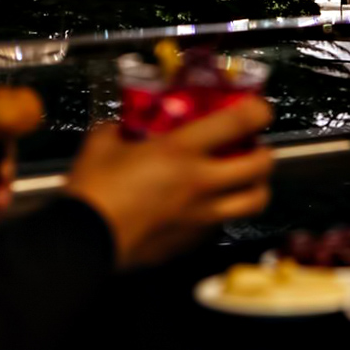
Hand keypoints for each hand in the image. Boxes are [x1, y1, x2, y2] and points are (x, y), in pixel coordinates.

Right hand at [65, 96, 275, 270]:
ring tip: (246, 181)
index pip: (238, 122)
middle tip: (256, 148)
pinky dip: (223, 212)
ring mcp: (201, 216)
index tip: (259, 109)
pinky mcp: (192, 241)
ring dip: (257, 187)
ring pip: (254, 202)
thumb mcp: (102, 143)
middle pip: (260, 166)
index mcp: (181, 151)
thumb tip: (124, 124)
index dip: (259, 110)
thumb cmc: (93, 189)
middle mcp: (201, 182)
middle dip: (266, 153)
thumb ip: (120, 128)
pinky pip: (221, 224)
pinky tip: (207, 207)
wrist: (83, 241)